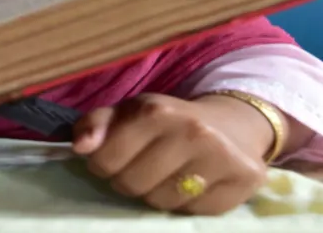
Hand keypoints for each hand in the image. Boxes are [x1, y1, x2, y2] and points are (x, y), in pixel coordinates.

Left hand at [72, 93, 268, 214]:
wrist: (233, 125)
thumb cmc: (169, 122)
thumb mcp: (131, 112)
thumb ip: (97, 124)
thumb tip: (79, 146)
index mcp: (158, 110)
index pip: (106, 159)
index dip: (103, 164)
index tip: (113, 159)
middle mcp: (192, 131)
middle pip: (133, 184)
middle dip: (129, 181)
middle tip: (141, 168)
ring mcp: (221, 157)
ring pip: (162, 202)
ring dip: (156, 194)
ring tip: (166, 175)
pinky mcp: (242, 182)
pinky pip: (194, 212)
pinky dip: (187, 204)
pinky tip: (192, 184)